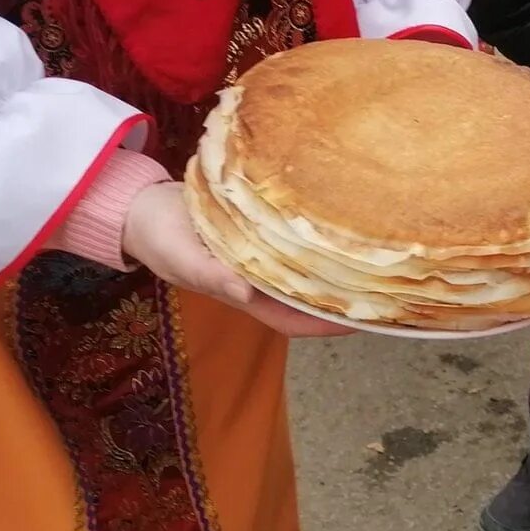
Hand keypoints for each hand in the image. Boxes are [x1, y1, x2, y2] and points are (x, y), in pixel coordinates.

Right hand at [121, 182, 352, 338]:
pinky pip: (294, 239)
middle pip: (310, 296)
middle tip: (388, 280)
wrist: (141, 206)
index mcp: (245, 294)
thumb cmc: (160, 237)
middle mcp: (260, 279)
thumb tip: (245, 293)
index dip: (330, 324)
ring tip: (375, 249)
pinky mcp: (259, 227)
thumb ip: (211, 275)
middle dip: (345, 294)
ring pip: (306, 268)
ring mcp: (261, 254)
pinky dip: (315, 235)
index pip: (296, 319)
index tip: (369, 318)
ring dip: (335, 264)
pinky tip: (338, 219)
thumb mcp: (181, 257)